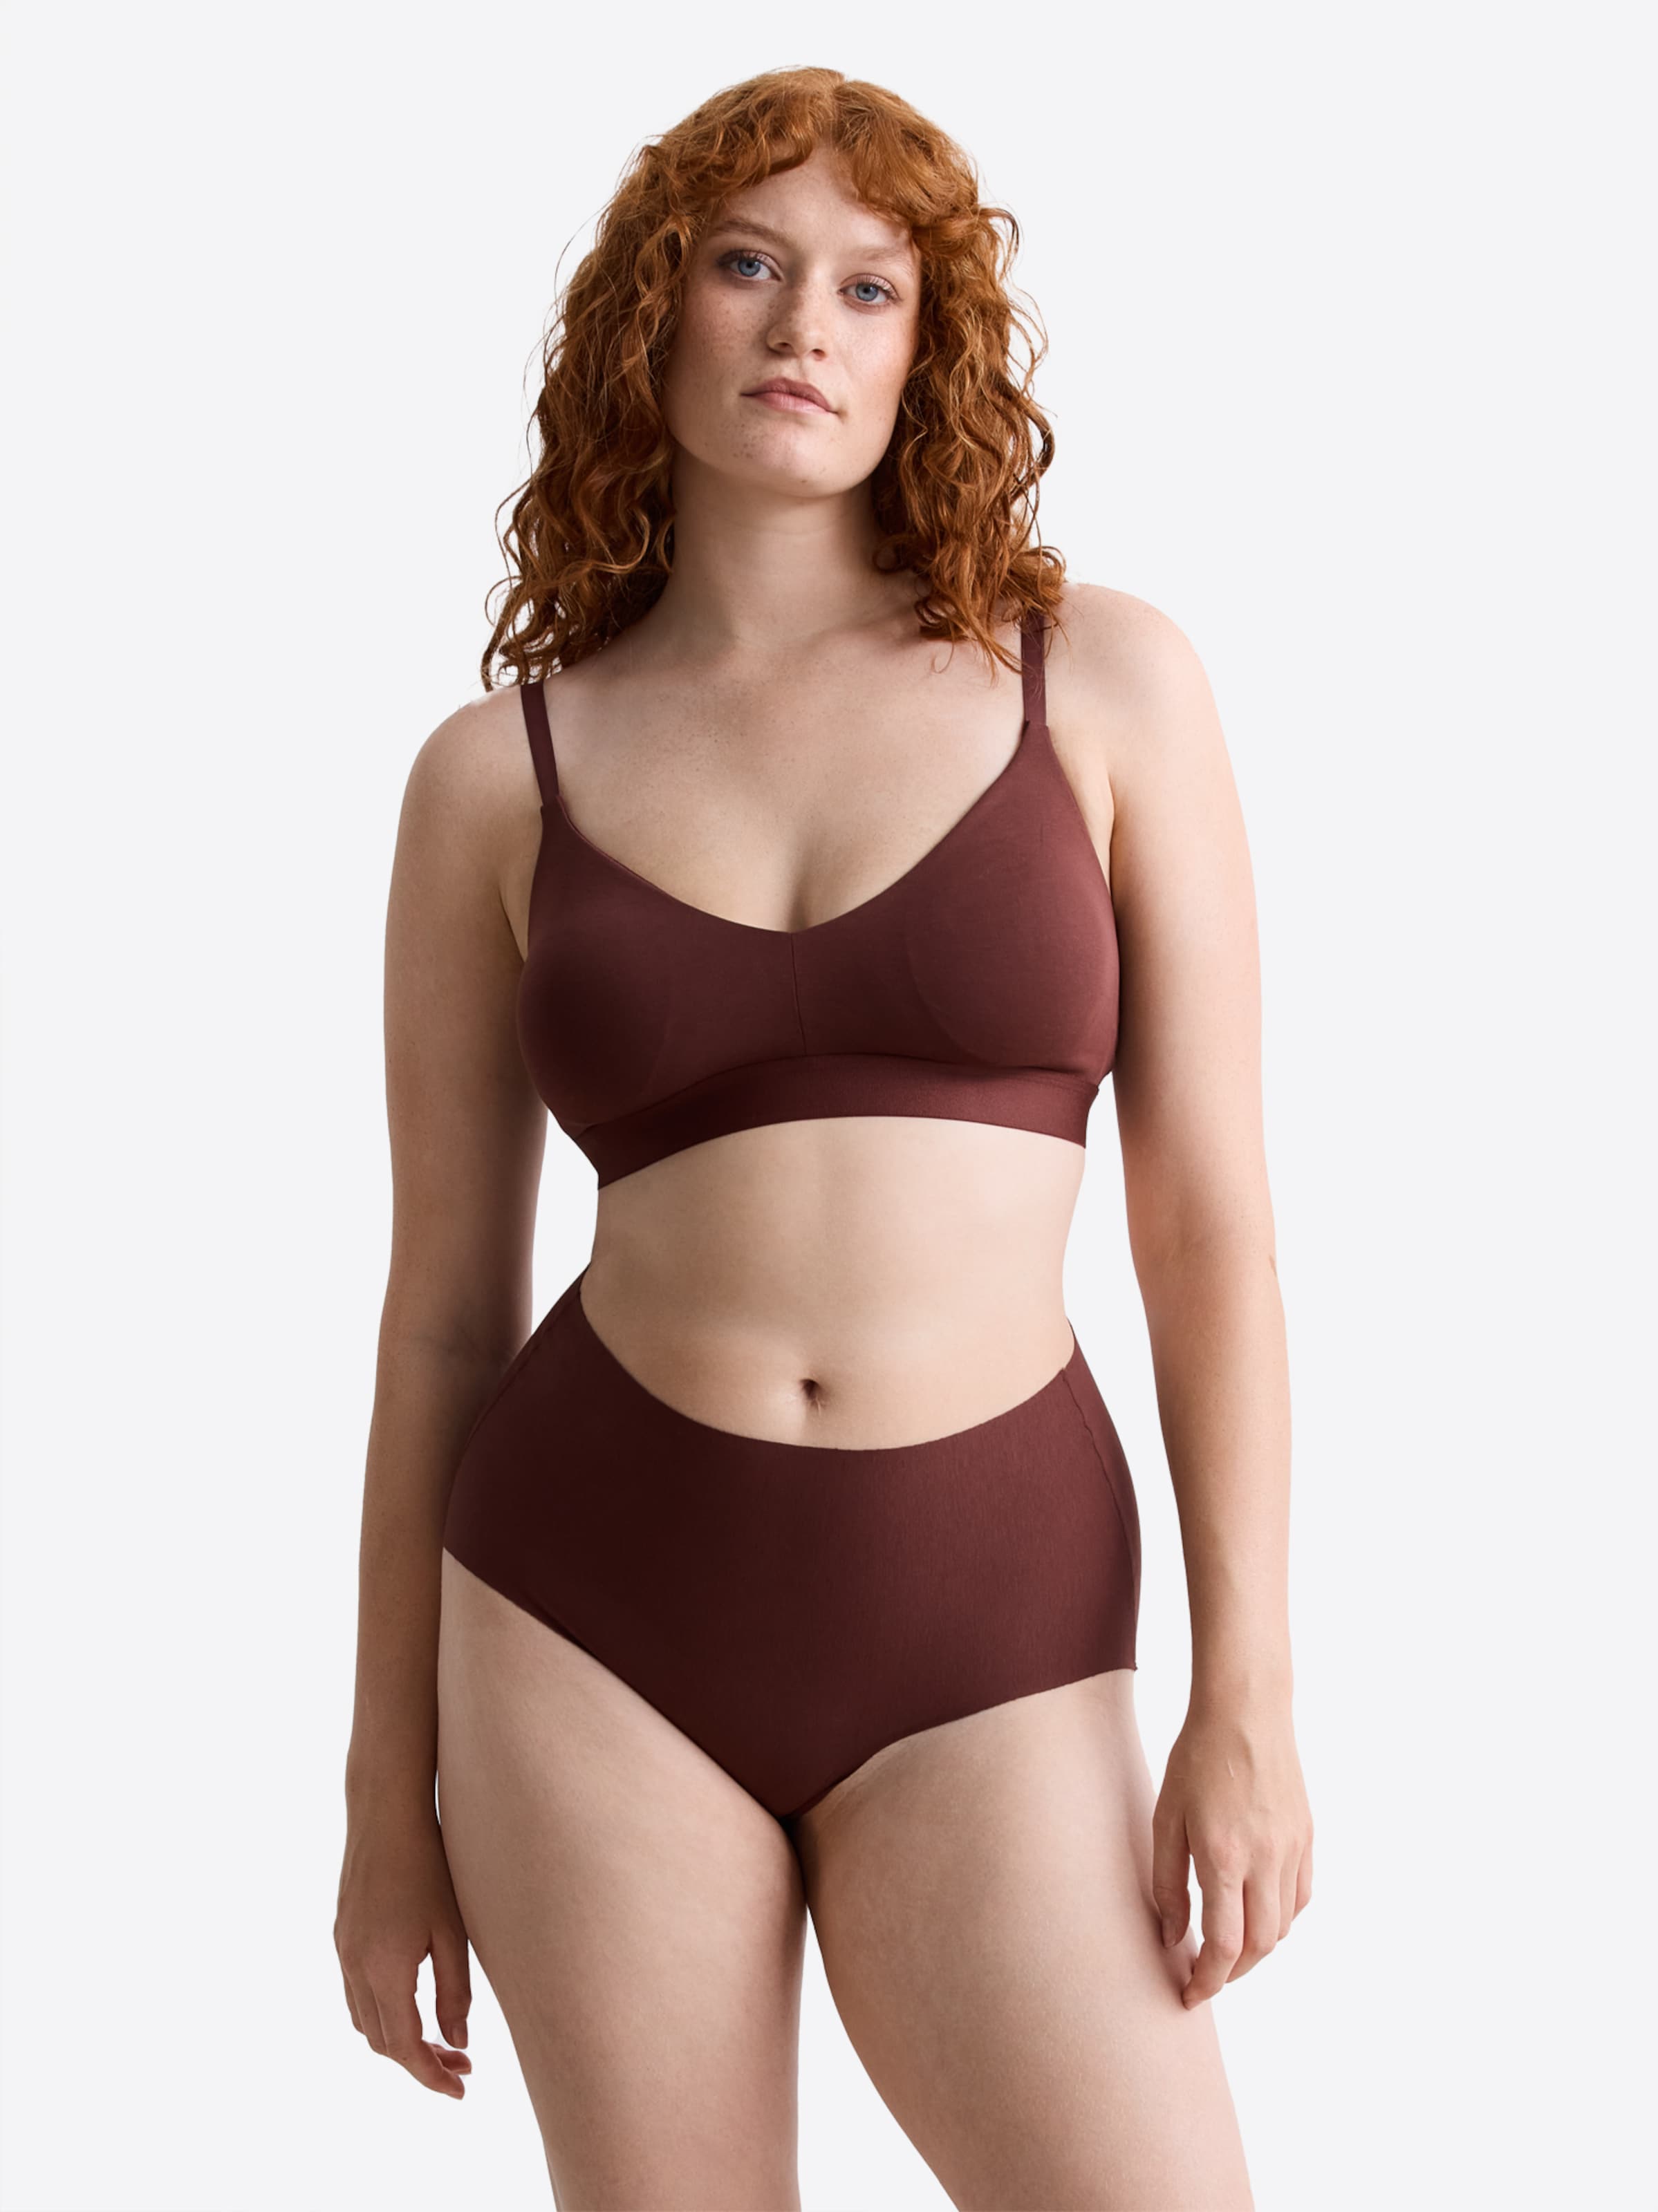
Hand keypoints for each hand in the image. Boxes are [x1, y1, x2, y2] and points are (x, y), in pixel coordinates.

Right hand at [335, 1804, 473, 2096]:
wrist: (385, 1814)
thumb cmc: (430, 1865)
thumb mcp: (453, 1931)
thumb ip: (455, 1993)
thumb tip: (459, 2043)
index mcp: (384, 1970)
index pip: (405, 2047)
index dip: (432, 2075)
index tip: (461, 2090)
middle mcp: (355, 1967)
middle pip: (381, 2042)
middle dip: (420, 2062)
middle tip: (462, 2065)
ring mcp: (343, 1952)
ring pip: (364, 2022)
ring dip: (399, 2040)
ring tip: (443, 2041)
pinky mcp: (342, 1937)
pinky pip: (356, 1995)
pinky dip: (382, 2014)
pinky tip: (413, 2004)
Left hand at [1151, 1701, 1312, 2005]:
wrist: (1246, 1711)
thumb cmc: (1197, 1758)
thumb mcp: (1165, 1818)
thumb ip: (1168, 1883)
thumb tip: (1172, 1937)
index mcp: (1224, 1857)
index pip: (1224, 1945)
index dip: (1208, 1981)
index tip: (1190, 1995)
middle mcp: (1265, 1860)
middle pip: (1258, 1947)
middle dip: (1231, 1973)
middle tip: (1205, 1976)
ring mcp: (1292, 1849)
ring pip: (1283, 1927)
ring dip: (1256, 1949)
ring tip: (1227, 1947)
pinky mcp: (1307, 1837)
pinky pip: (1300, 1898)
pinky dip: (1281, 1919)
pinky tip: (1258, 1913)